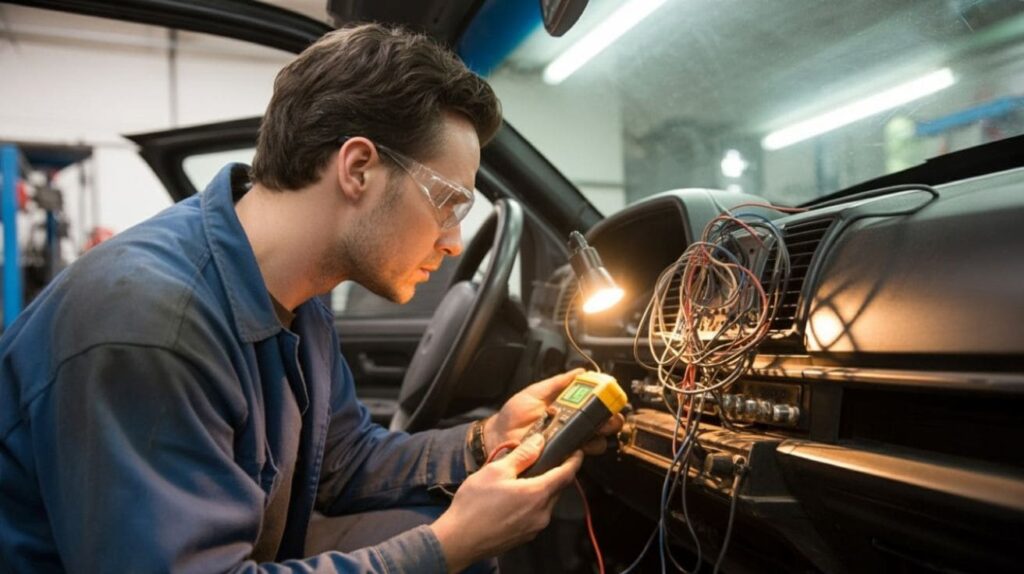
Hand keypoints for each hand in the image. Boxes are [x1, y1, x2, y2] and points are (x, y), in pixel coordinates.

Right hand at [430, 433, 582, 570]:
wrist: (459, 540)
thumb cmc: (474, 504)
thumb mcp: (496, 471)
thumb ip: (522, 455)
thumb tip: (539, 442)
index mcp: (537, 494)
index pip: (567, 474)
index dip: (574, 460)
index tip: (577, 451)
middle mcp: (542, 514)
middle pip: (557, 488)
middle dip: (554, 473)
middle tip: (542, 461)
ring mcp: (534, 528)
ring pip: (546, 502)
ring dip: (541, 489)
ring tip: (521, 479)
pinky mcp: (525, 536)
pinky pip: (536, 514)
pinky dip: (532, 503)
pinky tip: (513, 498)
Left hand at [484, 368, 624, 455]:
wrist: (498, 436)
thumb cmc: (513, 415)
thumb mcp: (535, 392)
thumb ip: (557, 383)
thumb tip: (579, 372)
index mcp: (569, 409)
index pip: (595, 405)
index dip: (607, 401)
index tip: (609, 396)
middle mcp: (572, 427)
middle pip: (604, 425)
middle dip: (611, 420)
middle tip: (606, 415)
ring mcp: (569, 443)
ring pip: (597, 442)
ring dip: (599, 434)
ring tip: (592, 427)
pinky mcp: (562, 458)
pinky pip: (580, 457)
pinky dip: (583, 450)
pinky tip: (577, 442)